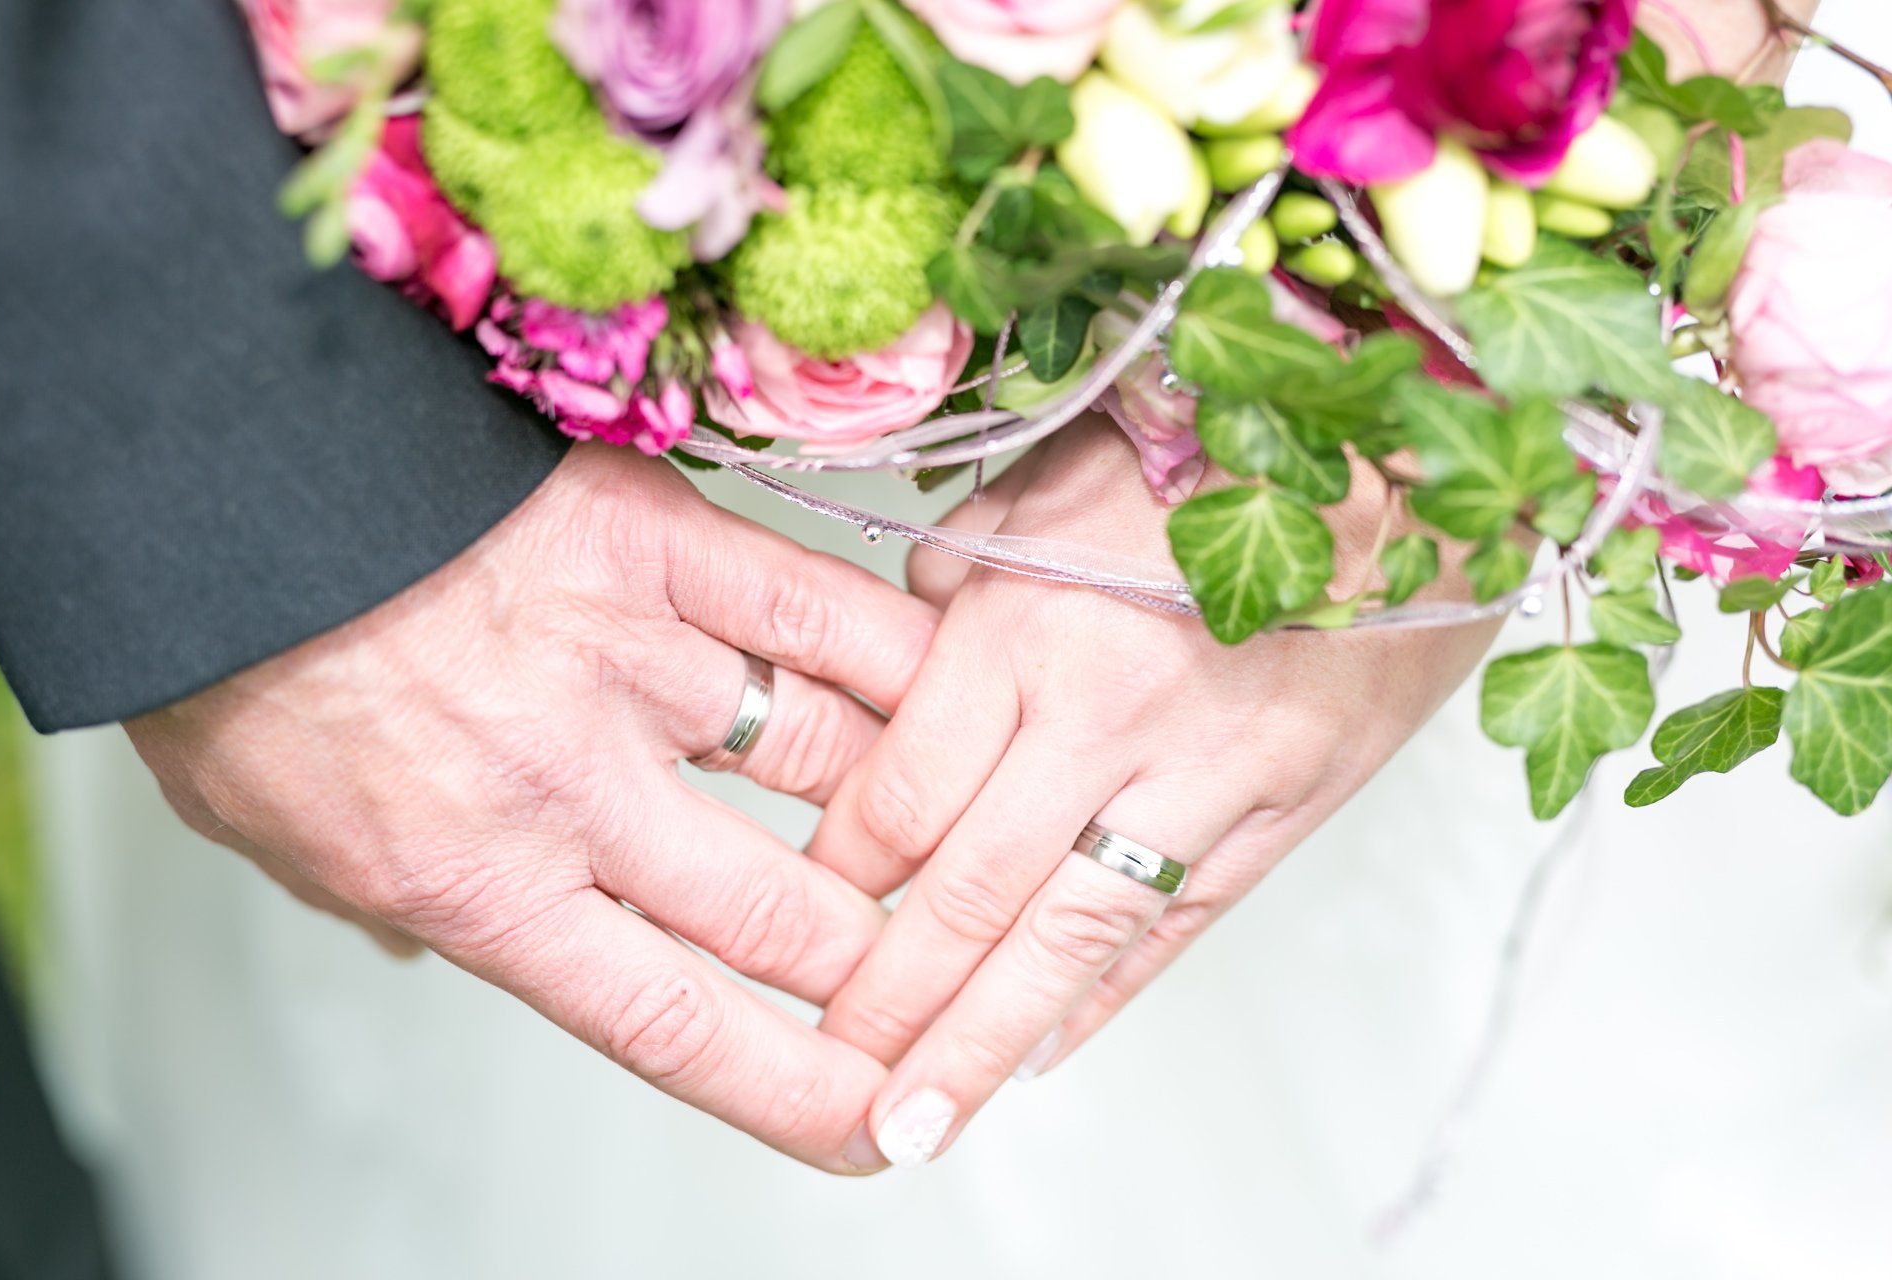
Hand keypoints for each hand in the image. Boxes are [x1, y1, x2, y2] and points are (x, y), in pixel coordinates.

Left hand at [126, 443, 936, 1172]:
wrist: (227, 488)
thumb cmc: (245, 660)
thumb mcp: (284, 841)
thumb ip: (394, 908)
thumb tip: (441, 944)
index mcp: (486, 885)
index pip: (679, 1023)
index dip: (793, 1088)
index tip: (867, 1118)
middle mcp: (579, 793)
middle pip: (784, 913)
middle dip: (872, 960)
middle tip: (914, 965)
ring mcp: (635, 663)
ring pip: (830, 766)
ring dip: (902, 812)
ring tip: (944, 822)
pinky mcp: (662, 544)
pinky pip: (820, 614)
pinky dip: (900, 657)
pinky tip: (950, 684)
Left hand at [809, 421, 1497, 1165]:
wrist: (1406, 455)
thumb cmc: (1207, 453)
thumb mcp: (1046, 484)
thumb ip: (954, 584)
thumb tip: (890, 667)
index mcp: (1028, 621)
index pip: (902, 791)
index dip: (840, 872)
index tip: (798, 925)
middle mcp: (1107, 711)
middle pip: (970, 890)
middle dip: (890, 999)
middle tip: (832, 1083)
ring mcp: (1207, 773)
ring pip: (1071, 937)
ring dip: (984, 1043)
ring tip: (920, 1124)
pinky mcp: (1285, 806)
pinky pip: (1179, 925)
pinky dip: (1106, 997)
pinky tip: (1041, 1054)